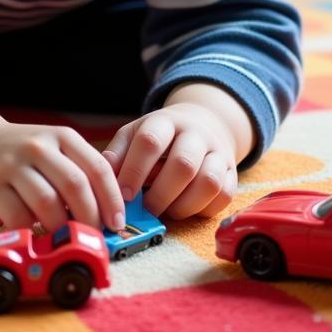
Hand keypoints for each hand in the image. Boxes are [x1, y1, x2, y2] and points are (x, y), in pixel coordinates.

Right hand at [0, 119, 125, 232]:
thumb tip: (107, 213)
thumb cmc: (21, 155)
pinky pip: (18, 217)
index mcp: (62, 136)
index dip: (112, 198)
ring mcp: (13, 165)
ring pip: (48, 202)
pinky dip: (32, 231)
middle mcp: (39, 146)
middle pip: (75, 185)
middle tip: (93, 237)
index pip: (97, 167)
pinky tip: (35, 234)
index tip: (117, 223)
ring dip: (61, 228)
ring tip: (64, 238)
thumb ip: (77, 171)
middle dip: (90, 218)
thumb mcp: (52, 149)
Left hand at [102, 101, 238, 219]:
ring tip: (167, 210)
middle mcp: (195, 133)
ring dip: (183, 205)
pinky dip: (203, 209)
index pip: (150, 141)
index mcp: (165, 121)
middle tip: (146, 210)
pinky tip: (186, 208)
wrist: (201, 123)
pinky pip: (224, 197)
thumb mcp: (134, 135)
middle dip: (160, 195)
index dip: (135, 171)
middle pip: (183, 164)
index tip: (124, 196)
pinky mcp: (232, 172)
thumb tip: (99, 179)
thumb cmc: (159, 136)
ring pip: (208, 182)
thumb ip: (118, 155)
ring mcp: (218, 152)